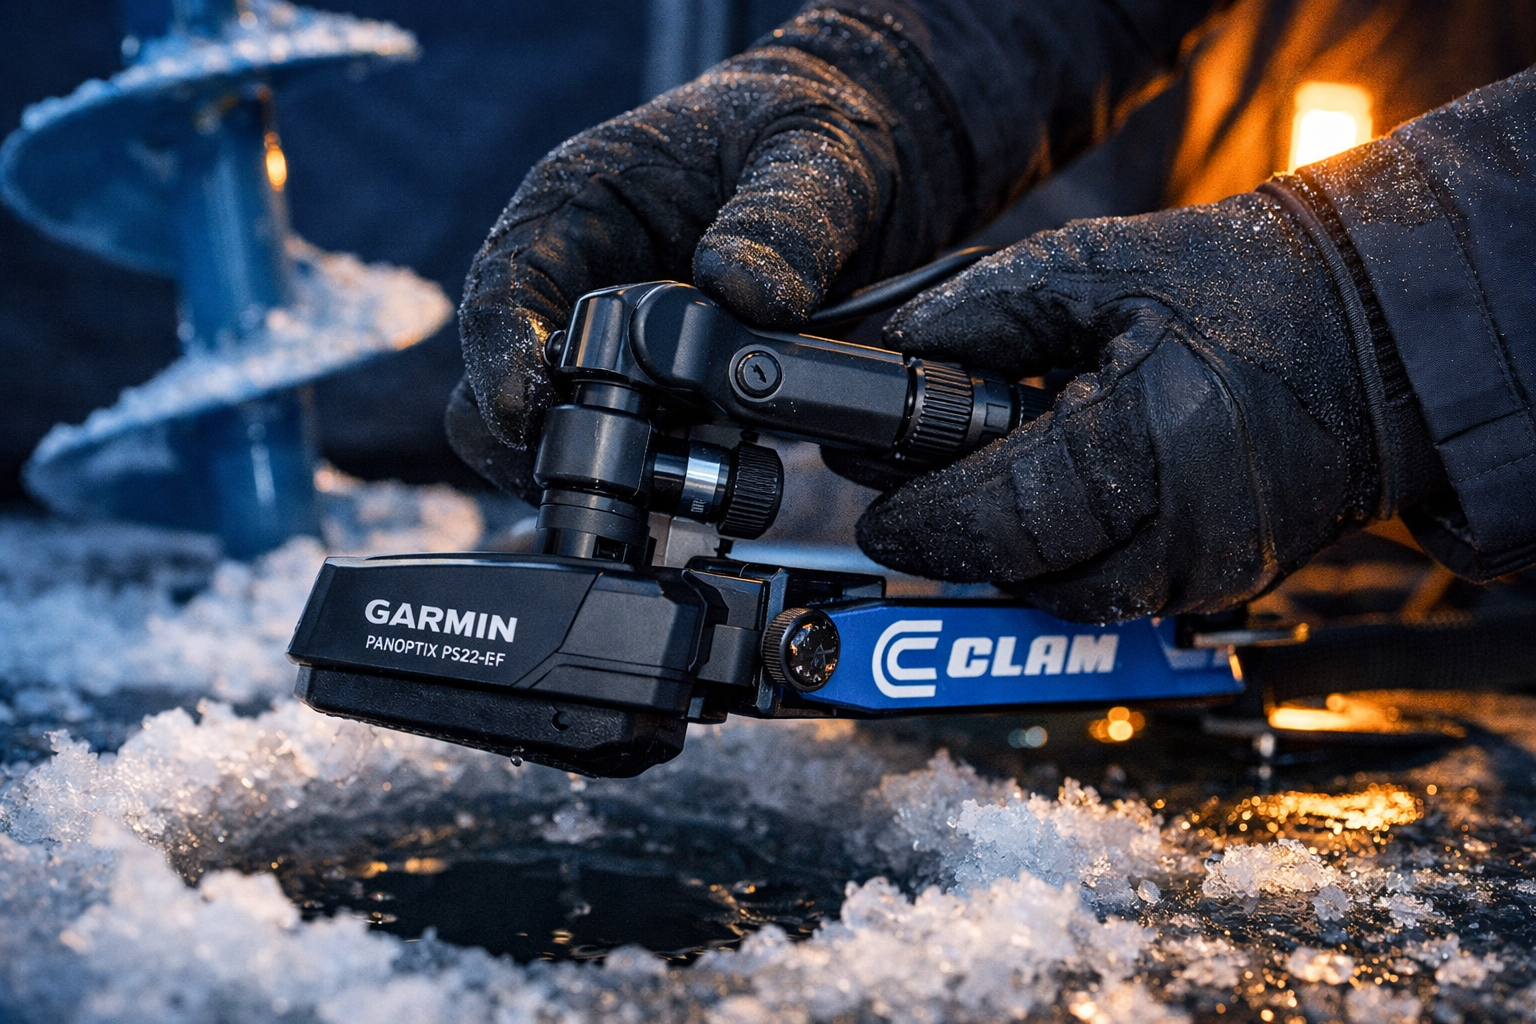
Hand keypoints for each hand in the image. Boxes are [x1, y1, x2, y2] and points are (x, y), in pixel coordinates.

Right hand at [450, 11, 968, 500]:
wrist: (869, 165)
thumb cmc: (809, 135)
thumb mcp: (809, 154)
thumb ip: (782, 218)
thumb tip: (745, 291)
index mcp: (577, 205)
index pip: (504, 289)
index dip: (501, 357)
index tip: (525, 413)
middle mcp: (577, 284)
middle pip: (501, 384)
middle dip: (538, 442)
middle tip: (606, 476)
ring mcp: (615, 350)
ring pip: (557, 437)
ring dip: (606, 473)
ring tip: (675, 487)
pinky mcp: (665, 398)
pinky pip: (637, 459)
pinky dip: (662, 485)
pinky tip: (712, 487)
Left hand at [856, 188, 1442, 620]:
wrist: (1373, 331)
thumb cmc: (1242, 288)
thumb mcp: (1093, 268)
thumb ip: (979, 314)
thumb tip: (891, 356)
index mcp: (1149, 440)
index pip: (1002, 511)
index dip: (925, 518)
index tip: (876, 513)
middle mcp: (1186, 527)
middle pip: (1026, 574)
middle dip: (955, 543)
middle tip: (904, 507)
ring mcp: (1213, 568)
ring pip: (1069, 600)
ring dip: (1009, 559)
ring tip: (976, 499)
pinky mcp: (1224, 582)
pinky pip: (1118, 598)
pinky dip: (1067, 564)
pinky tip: (1049, 513)